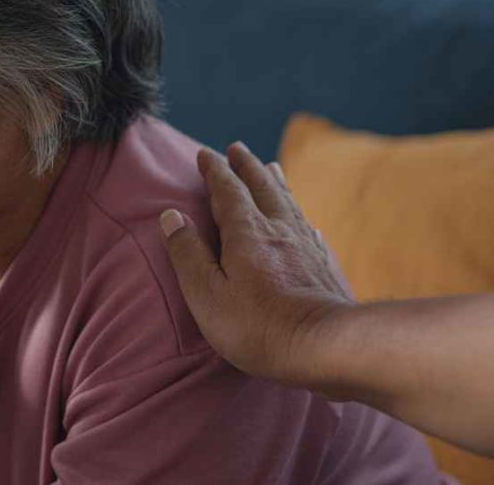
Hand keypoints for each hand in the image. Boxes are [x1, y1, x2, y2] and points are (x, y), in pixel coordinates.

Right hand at [159, 142, 353, 389]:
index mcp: (246, 232)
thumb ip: (187, 253)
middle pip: (261, 186)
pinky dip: (300, 217)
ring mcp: (304, 245)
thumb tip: (171, 216)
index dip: (215, 170)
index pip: (227, 190)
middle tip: (238, 148)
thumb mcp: (206, 294)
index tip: (205, 154)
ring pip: (288, 202)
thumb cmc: (256, 325)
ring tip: (271, 167)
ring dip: (275, 182)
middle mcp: (278, 229)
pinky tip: (304, 222)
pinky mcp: (322, 266)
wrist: (323, 345)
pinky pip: (308, 230)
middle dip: (247, 166)